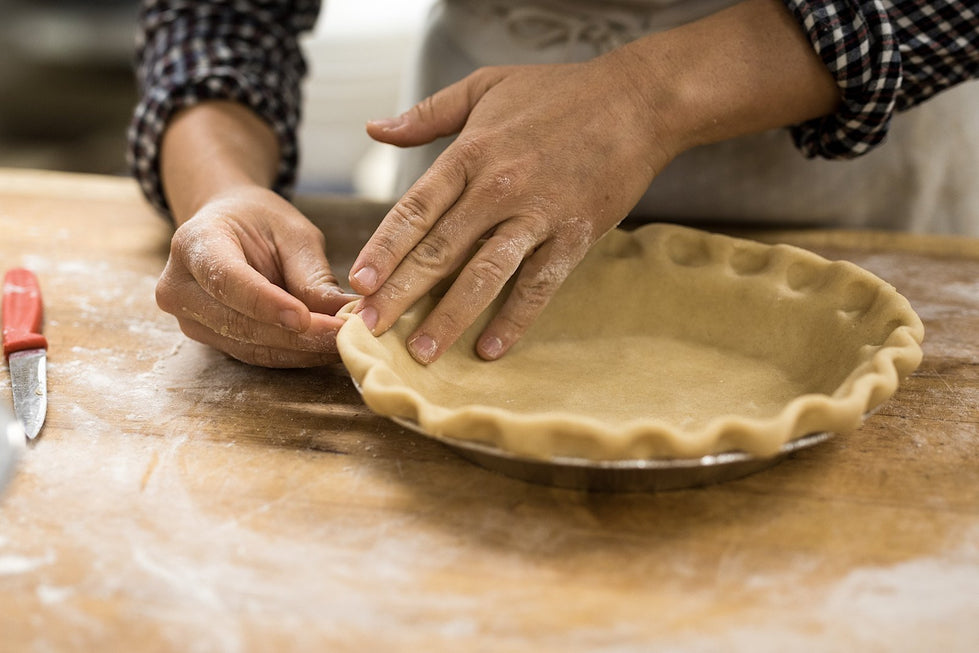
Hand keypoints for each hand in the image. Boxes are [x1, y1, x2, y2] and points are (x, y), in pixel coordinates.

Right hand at [156, 185, 357, 366]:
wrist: (228, 229)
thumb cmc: (260, 223)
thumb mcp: (292, 233)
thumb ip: (313, 273)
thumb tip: (345, 313)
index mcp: (194, 243)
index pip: (225, 280)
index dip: (265, 303)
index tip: (305, 317)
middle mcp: (180, 287)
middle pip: (239, 322)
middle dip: (297, 335)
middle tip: (345, 335)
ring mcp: (190, 319)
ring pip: (250, 347)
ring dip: (301, 351)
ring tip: (344, 343)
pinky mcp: (210, 340)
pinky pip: (256, 355)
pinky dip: (294, 355)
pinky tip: (325, 349)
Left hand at [348, 0, 839, 365]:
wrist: (636, 102)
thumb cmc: (558, 93)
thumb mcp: (485, 86)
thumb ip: (427, 113)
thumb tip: (375, 129)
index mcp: (471, 153)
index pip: (415, 209)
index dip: (384, 248)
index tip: (358, 282)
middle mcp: (499, 188)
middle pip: (440, 250)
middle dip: (401, 293)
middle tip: (370, 329)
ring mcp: (538, 216)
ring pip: (484, 275)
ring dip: (450, 316)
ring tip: (422, 350)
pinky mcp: (573, 236)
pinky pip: (538, 286)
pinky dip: (514, 319)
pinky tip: (490, 349)